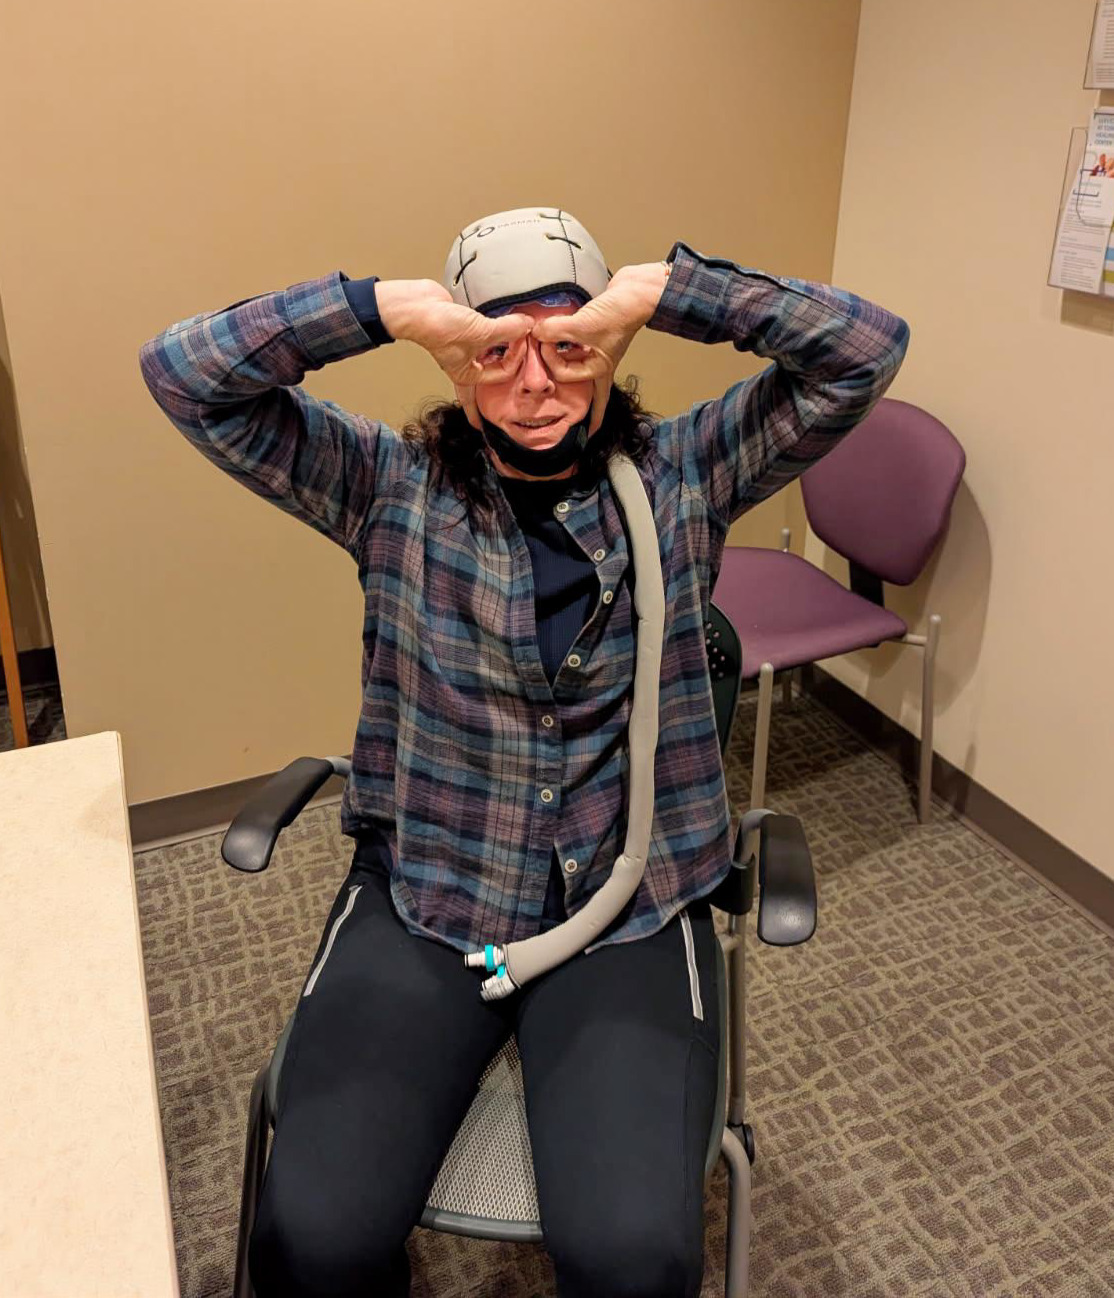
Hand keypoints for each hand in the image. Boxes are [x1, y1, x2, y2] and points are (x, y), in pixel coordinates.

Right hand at [379, 279, 536, 388]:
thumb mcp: (481, 332)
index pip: (504, 372)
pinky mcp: (466, 325)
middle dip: (513, 352)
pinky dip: (497, 323)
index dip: (516, 356)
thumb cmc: (437, 328)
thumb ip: (508, 329)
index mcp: (468, 375)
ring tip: (519, 327)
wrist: (416, 305)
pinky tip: (506, 316)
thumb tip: (528, 324)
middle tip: (527, 338)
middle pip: (499, 361)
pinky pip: (488, 327)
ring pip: (494, 343)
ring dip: (506, 336)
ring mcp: (467, 343)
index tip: (522, 339)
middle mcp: (467, 362)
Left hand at [528, 262, 670, 434]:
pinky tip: (554, 331)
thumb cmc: (621, 314)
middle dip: (556, 374)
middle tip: (538, 367)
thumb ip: (554, 330)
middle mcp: (597, 362)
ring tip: (542, 351)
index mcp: (599, 369)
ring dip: (557, 353)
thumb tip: (535, 331)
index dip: (550, 358)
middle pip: (572, 378)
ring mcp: (596, 346)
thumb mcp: (582, 325)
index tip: (544, 341)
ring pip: (571, 357)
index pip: (564, 374)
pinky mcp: (593, 329)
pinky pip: (573, 339)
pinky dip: (563, 337)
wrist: (638, 290)